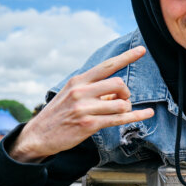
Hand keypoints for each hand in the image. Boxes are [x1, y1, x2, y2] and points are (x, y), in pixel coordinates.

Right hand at [8, 46, 154, 162]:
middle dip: (126, 93)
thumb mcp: (72, 95)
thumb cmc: (59, 114)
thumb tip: (117, 92)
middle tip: (121, 100)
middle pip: (119, 84)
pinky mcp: (89, 124)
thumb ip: (94, 90)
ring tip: (117, 112)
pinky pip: (119, 119)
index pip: (107, 65)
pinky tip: (148, 113)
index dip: (127, 57)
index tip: (142, 50)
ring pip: (121, 104)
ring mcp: (85, 108)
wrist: (38, 135)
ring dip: (126, 108)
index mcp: (78, 81)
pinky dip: (137, 116)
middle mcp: (81, 91)